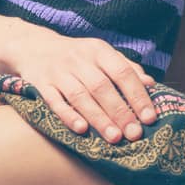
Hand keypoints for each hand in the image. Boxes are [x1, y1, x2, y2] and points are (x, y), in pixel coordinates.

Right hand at [9, 29, 157, 143]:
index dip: (138, 95)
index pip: (123, 73)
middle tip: (134, 134)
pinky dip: (68, 116)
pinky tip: (81, 129)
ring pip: (80, 96)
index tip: (150, 118)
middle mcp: (78, 59)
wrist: (33, 47)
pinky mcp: (40, 84)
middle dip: (120, 112)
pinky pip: (54, 101)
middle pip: (102, 87)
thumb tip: (151, 84)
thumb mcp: (102, 55)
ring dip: (99, 118)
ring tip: (114, 138)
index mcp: (99, 50)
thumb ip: (126, 68)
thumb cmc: (78, 56)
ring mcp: (58, 72)